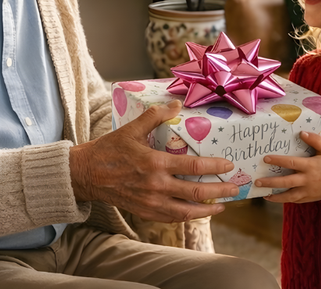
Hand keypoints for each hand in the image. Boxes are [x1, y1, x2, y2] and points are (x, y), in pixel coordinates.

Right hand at [70, 100, 237, 222]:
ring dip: (207, 210)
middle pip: (196, 193)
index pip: (194, 168)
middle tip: (234, 189)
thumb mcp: (131, 129)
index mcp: (155, 164)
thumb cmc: (109, 150)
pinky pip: (172, 218)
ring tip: (221, 205)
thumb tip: (176, 103)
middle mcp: (156, 186)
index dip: (215, 167)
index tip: (229, 166)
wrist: (86, 175)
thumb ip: (155, 116)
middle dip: (219, 192)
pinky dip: (187, 216)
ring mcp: (150, 202)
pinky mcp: (145, 212)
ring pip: (186, 212)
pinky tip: (197, 211)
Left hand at [255, 131, 320, 203]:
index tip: (266, 159)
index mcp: (310, 166)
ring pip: (289, 196)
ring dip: (275, 196)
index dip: (278, 161)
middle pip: (286, 182)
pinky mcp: (310, 198)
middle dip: (271, 182)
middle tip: (258, 181)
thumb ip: (316, 140)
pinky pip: (295, 200)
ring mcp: (308, 191)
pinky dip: (285, 200)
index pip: (291, 163)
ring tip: (264, 195)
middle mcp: (307, 180)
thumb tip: (302, 133)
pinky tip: (276, 198)